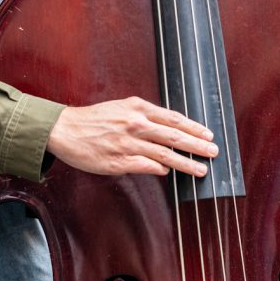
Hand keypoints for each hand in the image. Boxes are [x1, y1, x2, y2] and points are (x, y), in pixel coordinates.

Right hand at [46, 96, 218, 178]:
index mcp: (137, 108)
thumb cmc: (94, 119)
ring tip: (201, 169)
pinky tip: (169, 172)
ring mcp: (128, 143)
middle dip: (197, 145)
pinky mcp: (118, 161)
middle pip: (174, 136)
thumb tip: (167, 132)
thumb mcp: (121, 108)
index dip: (193, 128)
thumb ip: (145, 118)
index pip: (173, 118)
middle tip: (214, 152)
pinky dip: (160, 168)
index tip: (208, 135)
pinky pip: (146, 166)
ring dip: (185, 163)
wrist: (65, 129)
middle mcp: (135, 124)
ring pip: (164, 154)